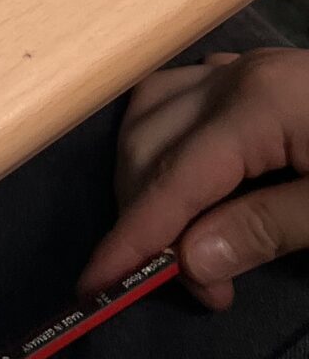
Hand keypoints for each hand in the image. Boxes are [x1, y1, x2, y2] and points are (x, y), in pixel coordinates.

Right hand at [82, 46, 308, 311]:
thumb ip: (266, 229)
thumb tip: (185, 260)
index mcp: (261, 105)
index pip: (174, 179)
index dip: (130, 237)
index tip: (92, 289)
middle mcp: (238, 75)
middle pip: (150, 147)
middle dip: (148, 222)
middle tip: (200, 291)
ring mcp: (243, 67)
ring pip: (151, 114)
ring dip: (147, 178)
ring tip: (185, 241)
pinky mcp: (255, 73)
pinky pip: (179, 96)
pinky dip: (164, 139)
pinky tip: (187, 176)